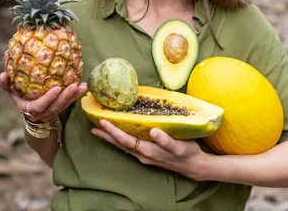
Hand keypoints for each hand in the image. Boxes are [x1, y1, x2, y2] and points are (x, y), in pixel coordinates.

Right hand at [0, 72, 86, 122]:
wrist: (29, 109)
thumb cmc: (19, 96)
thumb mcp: (10, 91)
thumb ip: (5, 84)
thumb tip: (2, 75)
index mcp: (29, 109)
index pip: (39, 106)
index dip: (48, 98)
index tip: (57, 88)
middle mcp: (42, 112)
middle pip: (55, 106)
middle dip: (65, 97)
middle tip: (74, 85)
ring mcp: (52, 110)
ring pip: (64, 105)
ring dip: (74, 96)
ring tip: (82, 86)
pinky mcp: (59, 107)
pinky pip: (69, 102)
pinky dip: (76, 95)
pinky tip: (83, 86)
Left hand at [91, 120, 205, 179]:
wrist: (194, 166)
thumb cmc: (187, 154)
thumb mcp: (179, 147)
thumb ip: (166, 140)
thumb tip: (153, 131)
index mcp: (148, 151)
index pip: (125, 140)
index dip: (113, 131)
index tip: (102, 122)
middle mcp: (143, 155)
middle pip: (120, 144)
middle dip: (106, 135)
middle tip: (93, 126)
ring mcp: (145, 156)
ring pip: (124, 145)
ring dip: (111, 138)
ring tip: (100, 130)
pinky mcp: (148, 154)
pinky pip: (130, 146)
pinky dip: (121, 139)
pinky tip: (119, 135)